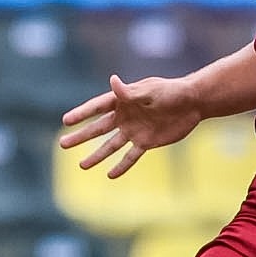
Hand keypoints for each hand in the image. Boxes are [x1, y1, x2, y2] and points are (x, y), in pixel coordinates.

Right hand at [58, 75, 202, 177]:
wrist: (193, 103)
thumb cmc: (171, 91)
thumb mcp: (150, 91)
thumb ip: (130, 92)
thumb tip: (113, 81)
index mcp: (122, 100)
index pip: (97, 108)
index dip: (82, 113)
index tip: (66, 121)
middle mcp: (125, 116)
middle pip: (98, 129)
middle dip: (81, 136)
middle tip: (62, 144)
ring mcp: (134, 130)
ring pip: (111, 146)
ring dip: (96, 155)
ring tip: (81, 165)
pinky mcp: (146, 142)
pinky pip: (131, 156)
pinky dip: (121, 166)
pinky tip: (109, 175)